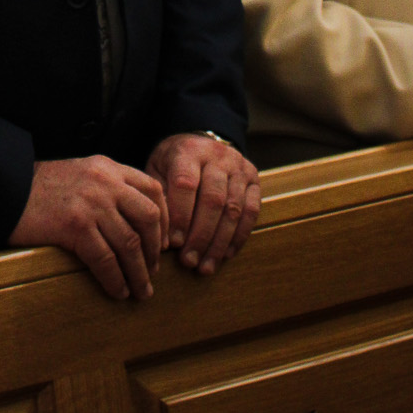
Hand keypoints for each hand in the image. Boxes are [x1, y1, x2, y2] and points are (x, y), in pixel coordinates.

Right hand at [8, 156, 168, 299]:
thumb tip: (133, 222)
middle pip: (148, 217)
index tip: (163, 243)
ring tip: (141, 290)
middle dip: (155, 249)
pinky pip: (105, 259)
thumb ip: (107, 187)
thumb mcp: (81, 174)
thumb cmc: (40, 187)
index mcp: (108, 167)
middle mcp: (105, 181)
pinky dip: (115, 279)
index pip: (152, 189)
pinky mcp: (75, 226)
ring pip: (130, 243)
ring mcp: (91, 203)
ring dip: (139, 272)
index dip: (164, 219)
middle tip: (153, 271)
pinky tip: (118, 290)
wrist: (6, 188)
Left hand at [146, 134, 260, 275]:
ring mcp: (239, 166)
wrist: (199, 145)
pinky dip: (238, 237)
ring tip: (205, 267)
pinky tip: (225, 255)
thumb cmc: (173, 165)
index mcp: (188, 150)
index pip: (186, 184)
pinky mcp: (254, 179)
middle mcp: (217, 155)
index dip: (181, 216)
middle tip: (189, 261)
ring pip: (234, 209)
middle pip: (213, 199)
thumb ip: (160, 199)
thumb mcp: (158, 172)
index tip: (173, 244)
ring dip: (219, 243)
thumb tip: (162, 238)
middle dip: (200, 236)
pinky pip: (251, 212)